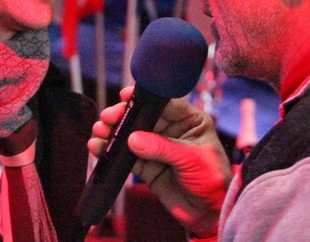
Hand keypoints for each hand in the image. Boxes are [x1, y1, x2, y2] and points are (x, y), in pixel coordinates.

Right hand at [88, 87, 231, 237]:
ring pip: (131, 134)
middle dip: (123, 115)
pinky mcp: (146, 165)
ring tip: (99, 131)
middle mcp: (171, 130)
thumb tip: (133, 138)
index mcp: (189, 121)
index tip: (126, 96)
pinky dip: (110, 151)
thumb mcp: (191, 160)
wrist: (208, 214)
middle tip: (108, 118)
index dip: (145, 98)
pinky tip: (97, 147)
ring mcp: (156, 147)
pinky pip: (125, 155)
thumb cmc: (212, 182)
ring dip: (113, 131)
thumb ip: (162, 148)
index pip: (165, 104)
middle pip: (143, 116)